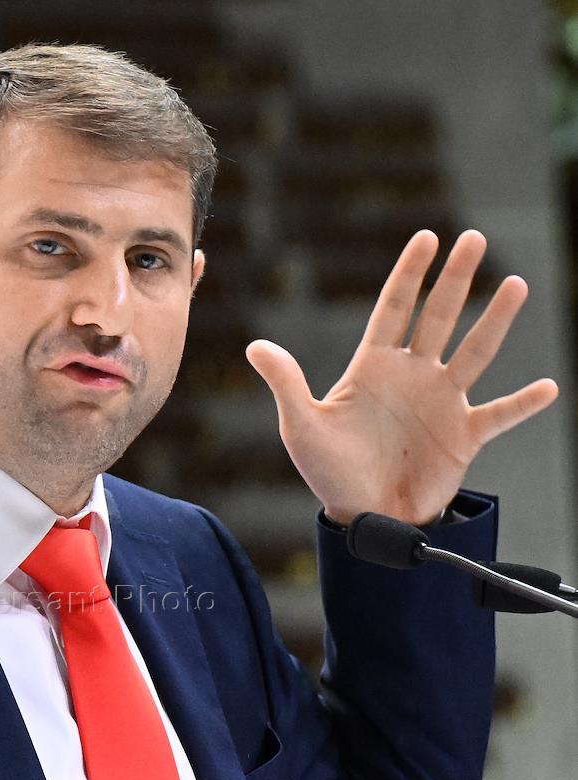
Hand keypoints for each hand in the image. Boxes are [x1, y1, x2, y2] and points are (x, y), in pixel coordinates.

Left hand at [245, 229, 558, 525]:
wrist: (363, 517)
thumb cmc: (329, 472)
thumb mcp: (301, 426)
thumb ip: (286, 383)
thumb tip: (254, 346)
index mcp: (373, 368)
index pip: (393, 309)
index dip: (409, 274)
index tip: (426, 238)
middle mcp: (412, 376)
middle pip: (438, 317)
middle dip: (455, 279)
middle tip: (473, 237)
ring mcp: (441, 403)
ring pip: (474, 352)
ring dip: (495, 320)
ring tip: (515, 283)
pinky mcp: (463, 436)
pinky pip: (499, 415)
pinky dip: (523, 403)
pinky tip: (548, 388)